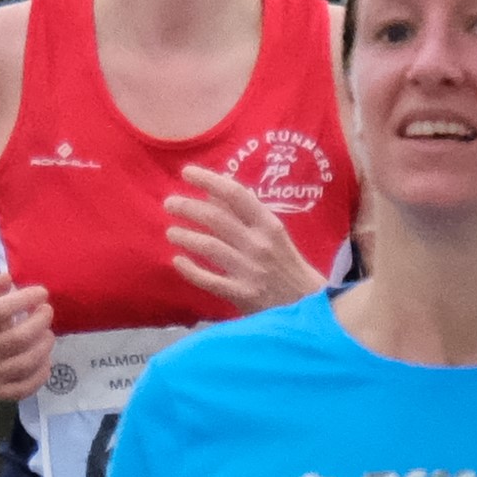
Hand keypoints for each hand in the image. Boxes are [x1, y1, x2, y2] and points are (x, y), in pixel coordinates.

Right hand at [0, 277, 56, 401]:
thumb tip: (7, 277)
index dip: (23, 299)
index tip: (42, 292)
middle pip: (17, 338)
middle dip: (39, 323)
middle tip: (48, 312)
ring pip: (23, 364)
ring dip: (43, 348)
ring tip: (49, 336)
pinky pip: (22, 389)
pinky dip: (39, 376)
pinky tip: (46, 361)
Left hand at [161, 171, 317, 310]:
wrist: (306, 304)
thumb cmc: (287, 264)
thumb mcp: (273, 234)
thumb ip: (245, 215)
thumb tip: (211, 194)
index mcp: (269, 225)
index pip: (236, 194)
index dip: (209, 180)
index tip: (187, 171)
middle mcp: (258, 244)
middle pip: (216, 219)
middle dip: (188, 207)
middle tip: (169, 203)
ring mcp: (249, 270)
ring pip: (209, 246)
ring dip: (185, 236)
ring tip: (170, 232)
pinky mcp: (241, 294)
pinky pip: (208, 280)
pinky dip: (190, 270)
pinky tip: (177, 261)